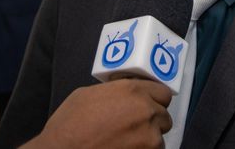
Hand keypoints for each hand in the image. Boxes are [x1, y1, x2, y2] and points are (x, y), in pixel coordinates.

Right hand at [21, 79, 172, 148]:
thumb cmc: (69, 123)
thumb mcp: (89, 94)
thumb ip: (115, 91)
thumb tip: (124, 94)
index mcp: (132, 90)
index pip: (163, 92)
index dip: (155, 99)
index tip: (148, 104)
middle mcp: (146, 110)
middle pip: (164, 114)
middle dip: (153, 119)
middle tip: (135, 125)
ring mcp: (149, 136)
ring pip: (160, 136)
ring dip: (148, 138)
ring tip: (128, 140)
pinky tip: (126, 148)